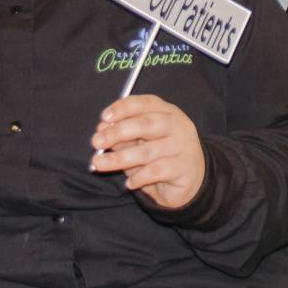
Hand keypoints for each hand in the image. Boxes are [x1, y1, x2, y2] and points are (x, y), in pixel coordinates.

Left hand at [90, 94, 205, 208]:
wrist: (191, 181)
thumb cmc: (161, 156)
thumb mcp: (140, 143)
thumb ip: (124, 136)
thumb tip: (101, 130)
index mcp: (166, 112)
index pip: (144, 104)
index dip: (123, 108)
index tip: (104, 118)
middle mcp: (177, 126)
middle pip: (146, 124)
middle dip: (118, 132)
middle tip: (96, 142)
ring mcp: (183, 146)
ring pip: (147, 151)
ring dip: (119, 158)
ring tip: (99, 164)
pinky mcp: (184, 168)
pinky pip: (156, 172)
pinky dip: (138, 178)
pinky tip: (129, 183)